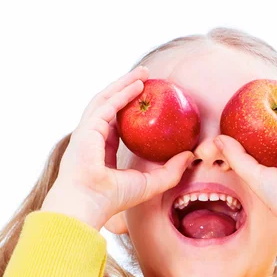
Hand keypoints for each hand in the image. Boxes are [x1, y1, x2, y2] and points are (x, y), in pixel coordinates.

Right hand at [42, 65, 194, 229]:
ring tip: (143, 74)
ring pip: (106, 99)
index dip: (129, 111)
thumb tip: (190, 156)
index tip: (146, 101)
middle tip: (147, 78)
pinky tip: (137, 85)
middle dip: (127, 89)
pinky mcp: (87, 127)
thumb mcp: (151, 184)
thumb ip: (171, 171)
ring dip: (124, 84)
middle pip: (109, 106)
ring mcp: (87, 131)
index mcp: (101, 152)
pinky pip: (107, 104)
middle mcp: (91, 139)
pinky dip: (122, 92)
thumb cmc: (115, 198)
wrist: (90, 202)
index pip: (114, 126)